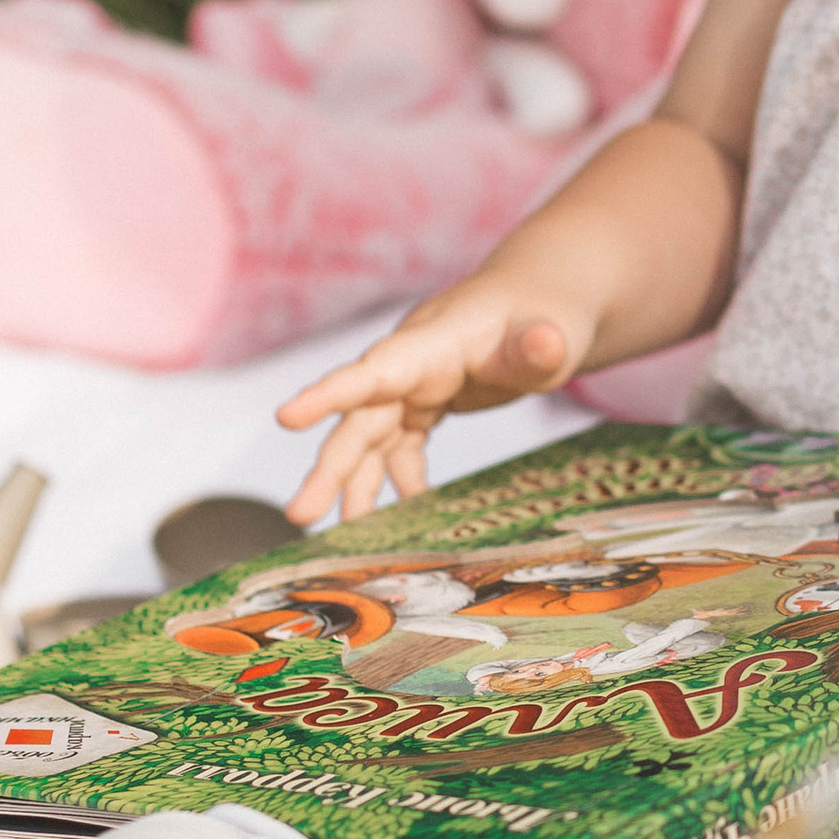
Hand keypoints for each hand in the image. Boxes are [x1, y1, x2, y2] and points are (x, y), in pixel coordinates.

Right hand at [275, 277, 592, 524]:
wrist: (540, 304)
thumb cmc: (544, 313)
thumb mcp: (552, 333)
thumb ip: (540, 346)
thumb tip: (546, 344)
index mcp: (432, 343)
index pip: (375, 369)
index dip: (331, 394)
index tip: (286, 418)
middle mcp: (411, 364)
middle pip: (361, 418)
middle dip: (331, 467)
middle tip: (300, 516)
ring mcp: (414, 385)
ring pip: (371, 438)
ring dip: (353, 483)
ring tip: (340, 534)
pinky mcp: (425, 402)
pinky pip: (399, 445)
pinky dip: (397, 478)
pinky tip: (405, 512)